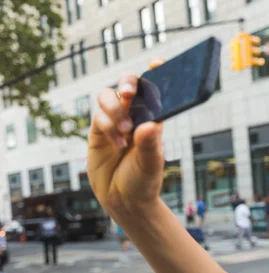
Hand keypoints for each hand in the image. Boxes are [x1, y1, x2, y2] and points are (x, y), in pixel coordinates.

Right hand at [87, 58, 165, 213]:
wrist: (123, 201)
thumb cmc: (144, 181)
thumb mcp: (151, 164)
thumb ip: (150, 145)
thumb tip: (150, 125)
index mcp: (155, 119)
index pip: (156, 90)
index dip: (156, 73)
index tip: (157, 62)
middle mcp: (135, 116)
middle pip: (128, 85)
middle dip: (127, 82)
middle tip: (128, 92)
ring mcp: (115, 122)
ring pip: (108, 97)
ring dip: (114, 108)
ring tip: (124, 129)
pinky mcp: (99, 131)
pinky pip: (98, 116)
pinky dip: (107, 125)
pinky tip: (118, 144)